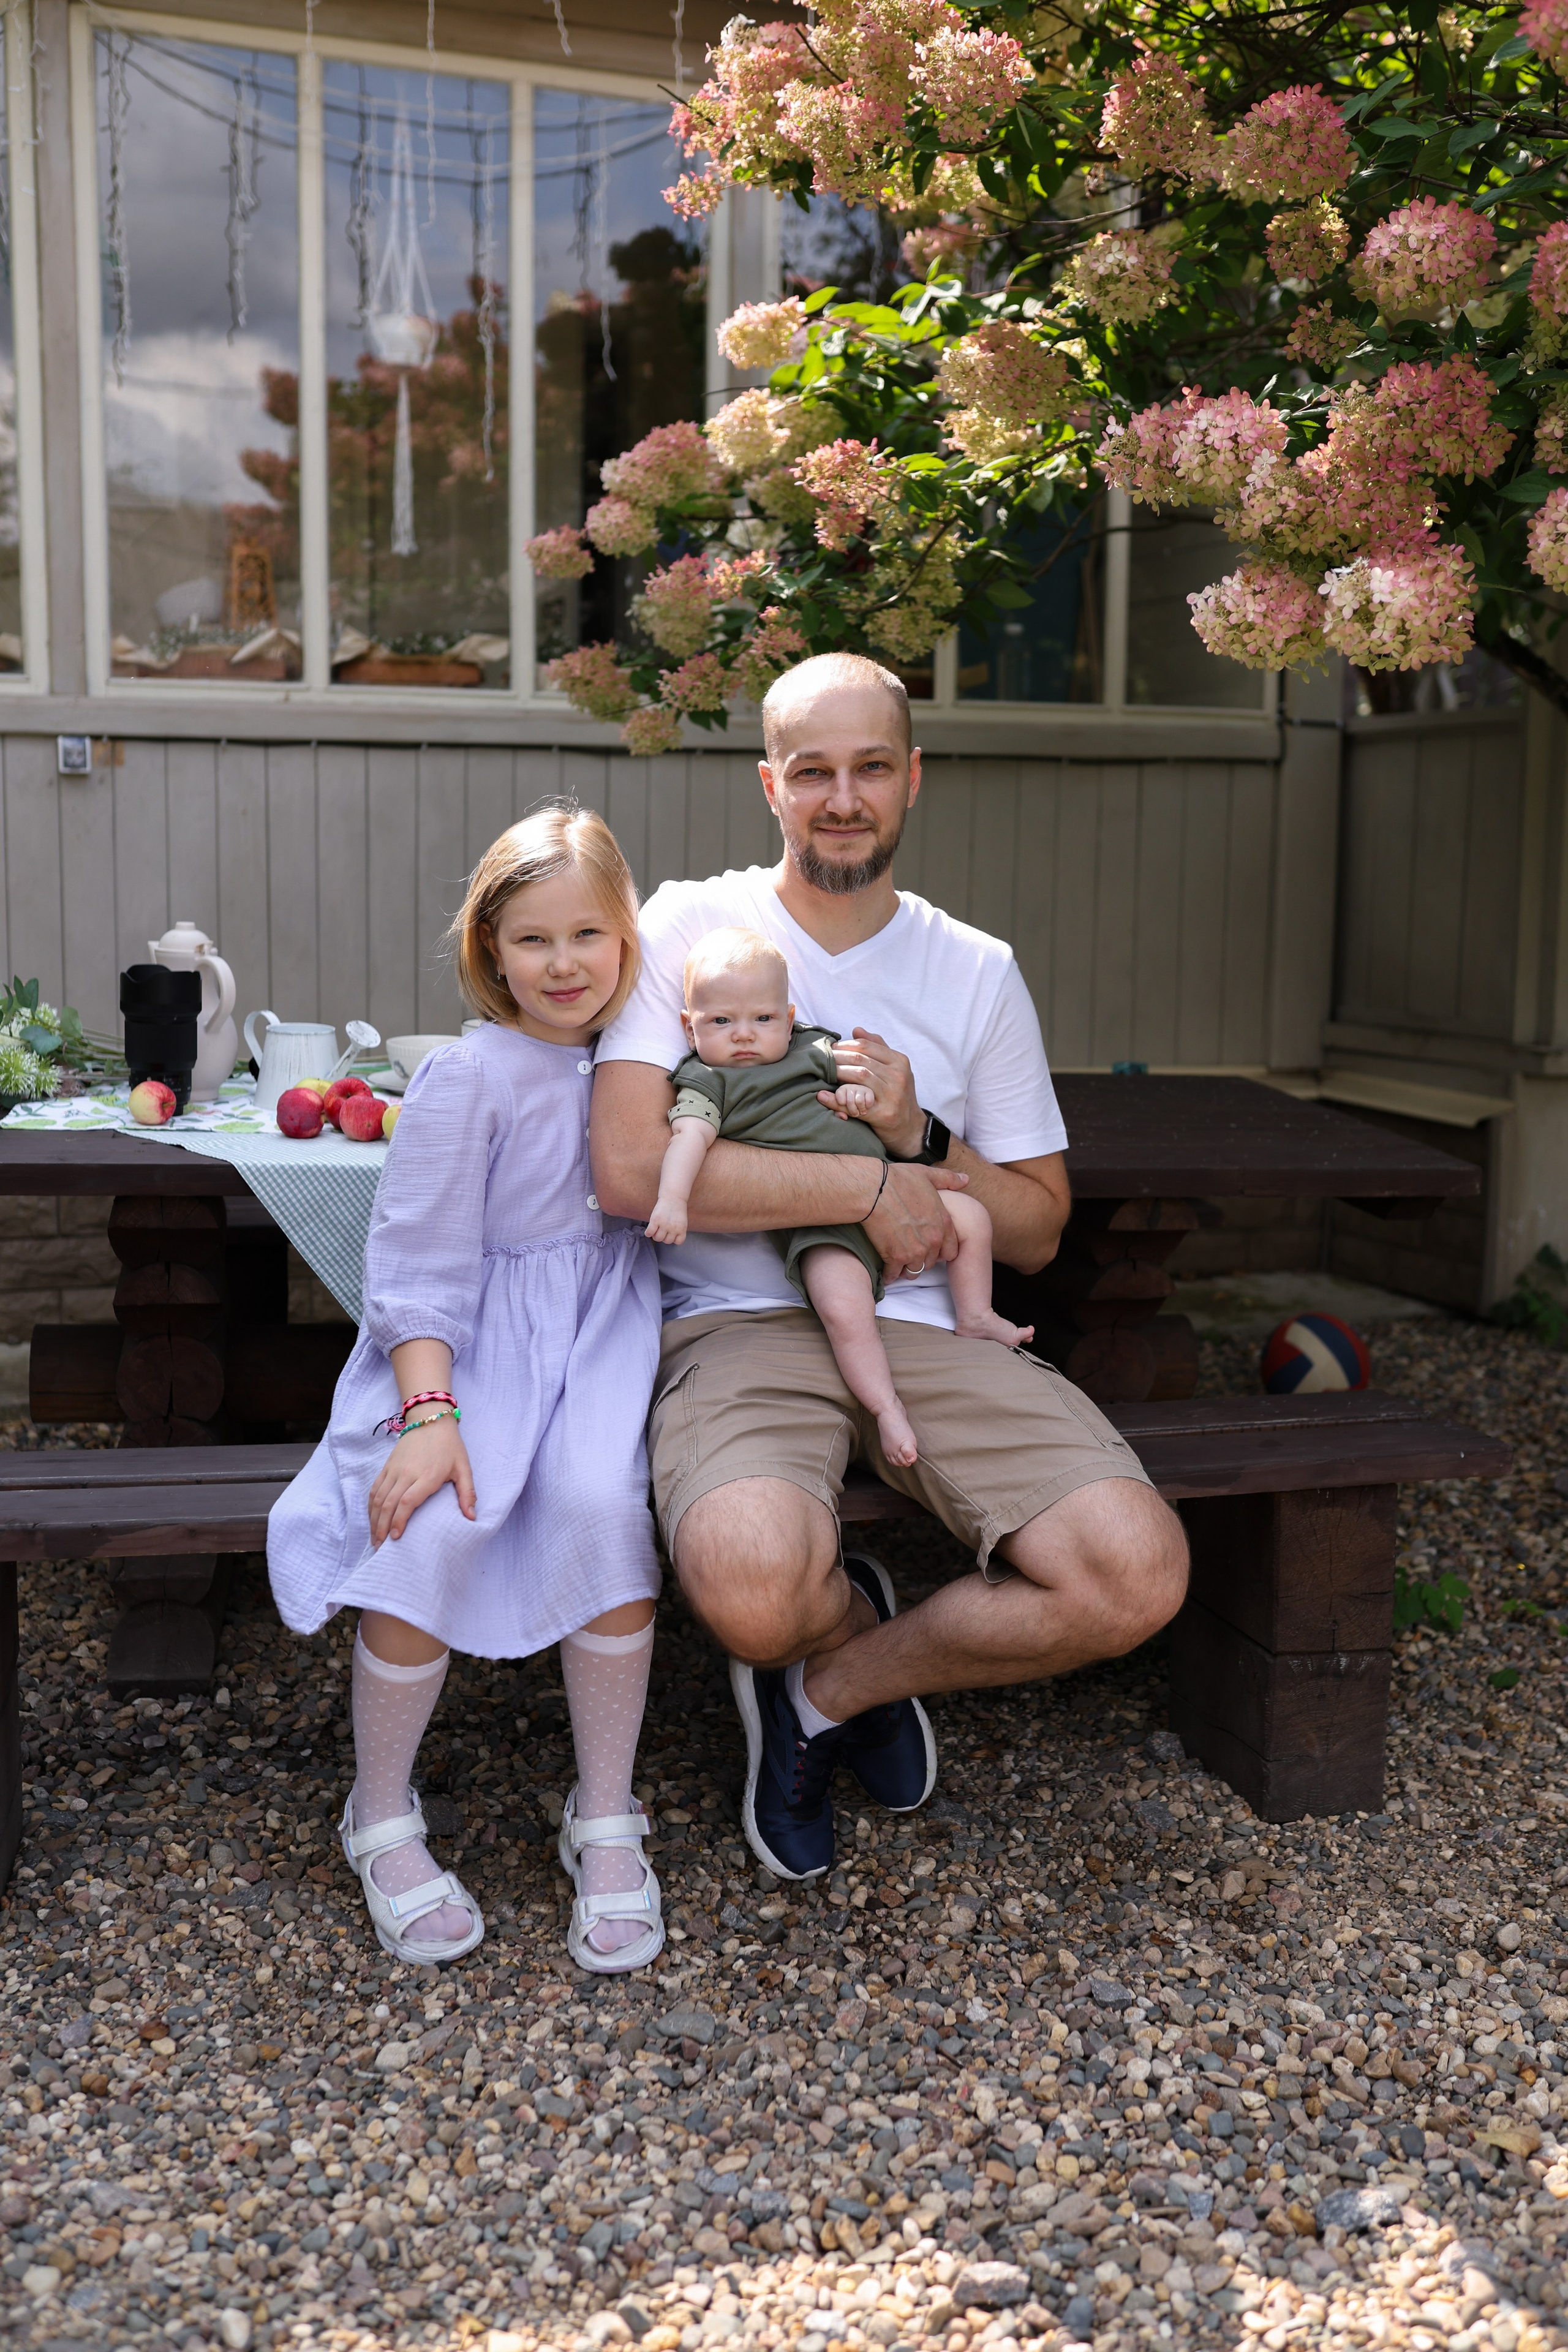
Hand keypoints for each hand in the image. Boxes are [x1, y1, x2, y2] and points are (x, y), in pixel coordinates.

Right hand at [369, 1416, 476, 1546]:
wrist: (430, 1419)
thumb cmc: (450, 1446)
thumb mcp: (463, 1468)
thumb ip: (467, 1493)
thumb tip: (472, 1517)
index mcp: (426, 1476)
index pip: (407, 1502)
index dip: (399, 1521)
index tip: (397, 1538)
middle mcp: (407, 1473)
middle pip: (388, 1504)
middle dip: (382, 1528)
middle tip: (381, 1548)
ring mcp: (394, 1470)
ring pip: (378, 1498)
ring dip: (374, 1521)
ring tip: (375, 1540)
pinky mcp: (387, 1466)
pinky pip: (375, 1489)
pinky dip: (371, 1506)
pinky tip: (372, 1520)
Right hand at [646, 1198, 688, 1244]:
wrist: (673, 1197)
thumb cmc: (677, 1210)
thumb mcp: (682, 1222)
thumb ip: (678, 1231)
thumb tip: (668, 1239)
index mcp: (682, 1229)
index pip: (678, 1242)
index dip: (674, 1238)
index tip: (671, 1233)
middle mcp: (673, 1228)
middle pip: (666, 1241)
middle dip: (664, 1236)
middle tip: (662, 1230)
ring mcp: (664, 1224)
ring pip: (657, 1238)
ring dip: (655, 1235)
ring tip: (656, 1229)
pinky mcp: (655, 1220)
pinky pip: (649, 1233)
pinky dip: (648, 1233)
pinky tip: (650, 1229)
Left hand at [818, 1029, 923, 1158]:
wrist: (910, 1128)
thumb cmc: (897, 1095)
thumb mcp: (895, 1069)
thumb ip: (878, 1047)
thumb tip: (856, 1029)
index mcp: (899, 1061)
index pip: (866, 1046)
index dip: (845, 1045)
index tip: (831, 1048)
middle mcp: (897, 1076)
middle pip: (860, 1059)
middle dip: (837, 1057)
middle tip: (822, 1060)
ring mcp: (891, 1095)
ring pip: (858, 1076)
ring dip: (837, 1073)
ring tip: (824, 1073)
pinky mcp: (882, 1114)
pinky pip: (854, 1103)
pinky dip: (836, 1100)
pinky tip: (823, 1096)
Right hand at [863, 1161, 968, 1283]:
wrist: (873, 1190)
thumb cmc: (899, 1180)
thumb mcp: (927, 1175)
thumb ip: (948, 1180)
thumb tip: (965, 1179)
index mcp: (943, 1223)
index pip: (951, 1251)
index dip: (939, 1251)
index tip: (928, 1248)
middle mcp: (932, 1240)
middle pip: (931, 1262)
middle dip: (922, 1259)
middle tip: (911, 1254)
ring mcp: (915, 1251)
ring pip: (914, 1271)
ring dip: (906, 1269)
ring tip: (898, 1264)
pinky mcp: (895, 1257)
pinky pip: (894, 1274)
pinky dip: (889, 1274)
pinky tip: (885, 1270)